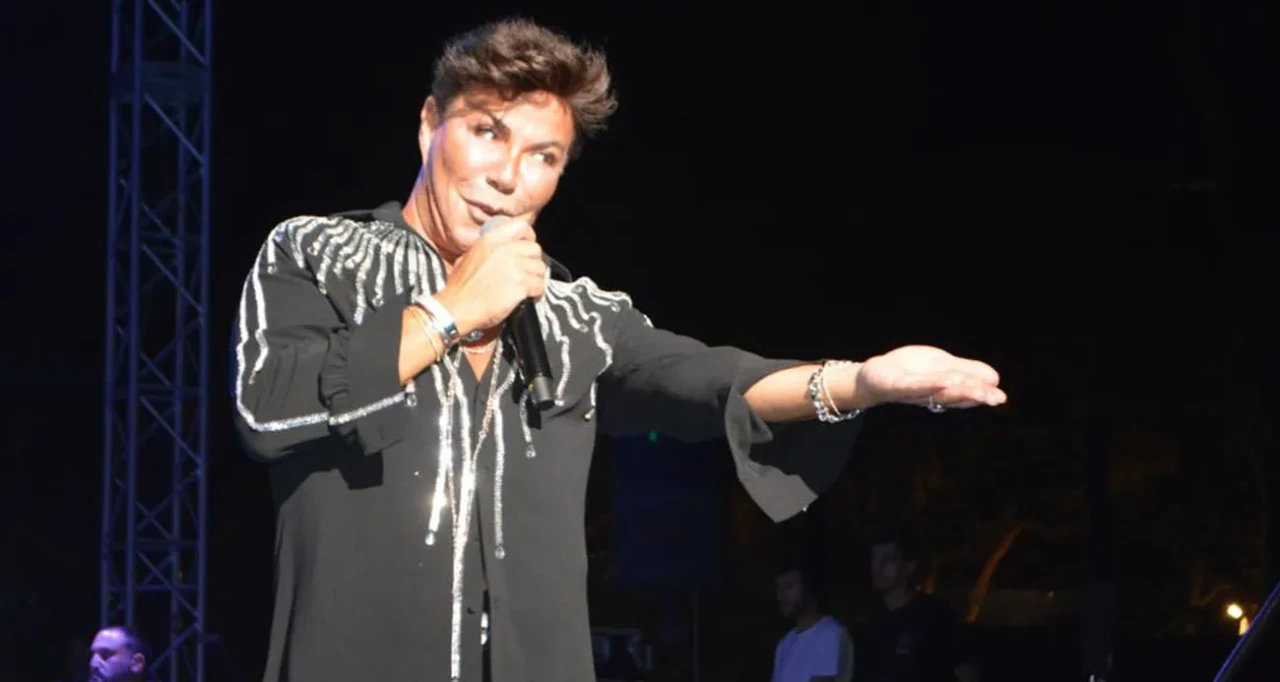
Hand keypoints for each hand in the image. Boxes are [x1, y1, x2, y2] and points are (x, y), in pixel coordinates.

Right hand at [433, 218, 545, 336]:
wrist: (457, 308)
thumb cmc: (460, 288)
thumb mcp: (468, 257)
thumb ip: (488, 249)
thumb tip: (502, 249)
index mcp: (491, 239)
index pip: (522, 227)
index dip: (529, 237)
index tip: (529, 247)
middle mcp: (505, 250)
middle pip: (535, 250)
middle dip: (534, 262)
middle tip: (528, 273)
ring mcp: (514, 267)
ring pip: (540, 269)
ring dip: (537, 279)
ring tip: (529, 287)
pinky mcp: (520, 285)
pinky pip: (540, 286)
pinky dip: (537, 293)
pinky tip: (529, 297)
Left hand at [853, 345, 1005, 410]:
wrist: (875, 374)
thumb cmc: (911, 371)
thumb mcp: (942, 366)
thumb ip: (966, 370)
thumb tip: (995, 378)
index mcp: (944, 391)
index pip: (966, 393)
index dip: (983, 395)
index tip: (1000, 397)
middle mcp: (931, 395)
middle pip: (955, 396)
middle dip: (975, 396)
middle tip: (995, 398)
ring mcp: (914, 392)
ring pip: (938, 393)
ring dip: (958, 391)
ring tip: (977, 389)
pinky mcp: (896, 386)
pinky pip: (914, 386)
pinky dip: (929, 384)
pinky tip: (944, 380)